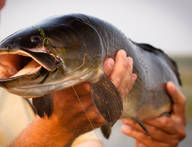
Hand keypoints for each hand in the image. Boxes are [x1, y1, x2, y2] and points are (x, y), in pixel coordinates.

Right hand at [11, 49, 136, 146]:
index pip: (92, 82)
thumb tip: (89, 60)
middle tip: (123, 54)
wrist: (61, 126)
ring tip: (129, 61)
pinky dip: (127, 87)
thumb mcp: (60, 87)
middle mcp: (85, 106)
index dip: (104, 71)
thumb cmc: (60, 102)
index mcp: (71, 97)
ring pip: (116, 93)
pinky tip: (131, 76)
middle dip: (119, 69)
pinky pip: (119, 101)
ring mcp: (97, 114)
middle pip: (108, 87)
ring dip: (125, 75)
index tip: (111, 59)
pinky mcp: (104, 118)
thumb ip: (72, 75)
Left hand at [121, 82, 185, 146]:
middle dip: (148, 116)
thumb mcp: (157, 114)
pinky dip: (134, 134)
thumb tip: (136, 85)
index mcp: (179, 117)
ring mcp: (171, 141)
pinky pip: (147, 141)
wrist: (154, 144)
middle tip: (134, 110)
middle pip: (164, 122)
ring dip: (136, 125)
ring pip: (153, 132)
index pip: (180, 103)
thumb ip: (153, 105)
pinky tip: (124, 128)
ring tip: (125, 119)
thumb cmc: (153, 124)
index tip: (168, 84)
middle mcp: (178, 129)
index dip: (175, 94)